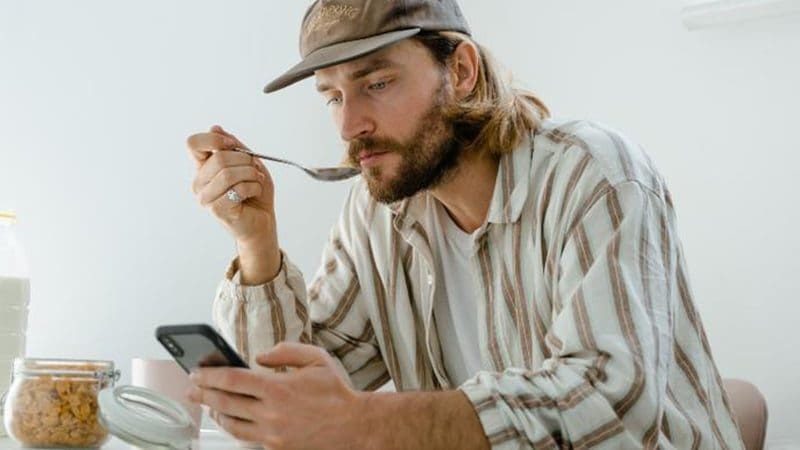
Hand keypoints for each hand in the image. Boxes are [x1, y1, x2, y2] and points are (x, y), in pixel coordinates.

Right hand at [186, 125, 274, 246]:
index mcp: (203, 167)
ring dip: (251, 174)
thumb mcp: (248, 162)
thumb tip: (215, 128)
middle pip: (218, 158)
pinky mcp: (217, 210)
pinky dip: (253, 187)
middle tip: (255, 169)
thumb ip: (233, 146)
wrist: (263, 221)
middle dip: (245, 160)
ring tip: (256, 180)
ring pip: (228, 174)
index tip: (233, 146)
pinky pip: (237, 189)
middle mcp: (199, 182)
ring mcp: (205, 197)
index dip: (215, 140)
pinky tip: (255, 192)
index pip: (193, 144)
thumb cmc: (254, 193)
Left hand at [187, 342, 365, 449]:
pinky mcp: (275, 447)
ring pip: (231, 423)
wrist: (353, 426)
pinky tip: (228, 419)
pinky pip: (246, 437)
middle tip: (190, 387)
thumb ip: (285, 351)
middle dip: (203, 393)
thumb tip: (259, 357)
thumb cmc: (335, 392)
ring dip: (214, 412)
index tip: (196, 371)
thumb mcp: (315, 359)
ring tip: (206, 403)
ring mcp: (271, 433)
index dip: (209, 375)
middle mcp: (270, 413)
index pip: (232, 379)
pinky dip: (233, 426)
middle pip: (225, 402)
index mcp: (277, 387)